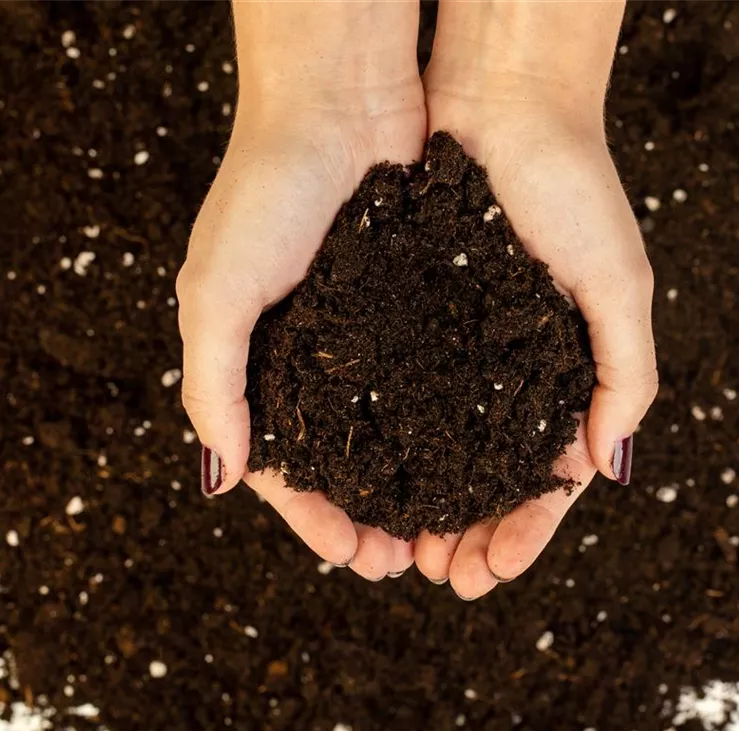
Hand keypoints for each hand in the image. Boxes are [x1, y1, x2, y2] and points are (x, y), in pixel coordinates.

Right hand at [177, 1, 425, 579]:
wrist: (338, 104)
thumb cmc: (266, 189)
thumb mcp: (217, 289)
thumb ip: (214, 383)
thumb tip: (221, 476)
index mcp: (260, 364)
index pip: (284, 466)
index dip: (314, 518)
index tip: (353, 559)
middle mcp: (314, 358)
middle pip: (342, 462)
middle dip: (368, 516)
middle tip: (406, 562)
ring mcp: (365, 335)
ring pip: (390, 433)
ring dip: (411, 484)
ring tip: (443, 529)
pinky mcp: (413, 306)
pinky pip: (428, 383)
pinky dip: (442, 425)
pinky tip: (468, 458)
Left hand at [415, 30, 657, 597]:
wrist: (502, 107)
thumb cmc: (571, 186)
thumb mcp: (617, 281)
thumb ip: (624, 374)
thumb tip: (608, 469)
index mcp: (557, 374)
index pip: (542, 478)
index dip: (520, 530)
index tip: (489, 572)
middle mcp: (501, 371)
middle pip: (482, 477)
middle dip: (464, 533)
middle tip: (437, 577)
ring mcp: (452, 347)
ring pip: (433, 449)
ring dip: (419, 505)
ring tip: (396, 550)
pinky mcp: (403, 316)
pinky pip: (391, 393)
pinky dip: (384, 443)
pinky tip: (367, 480)